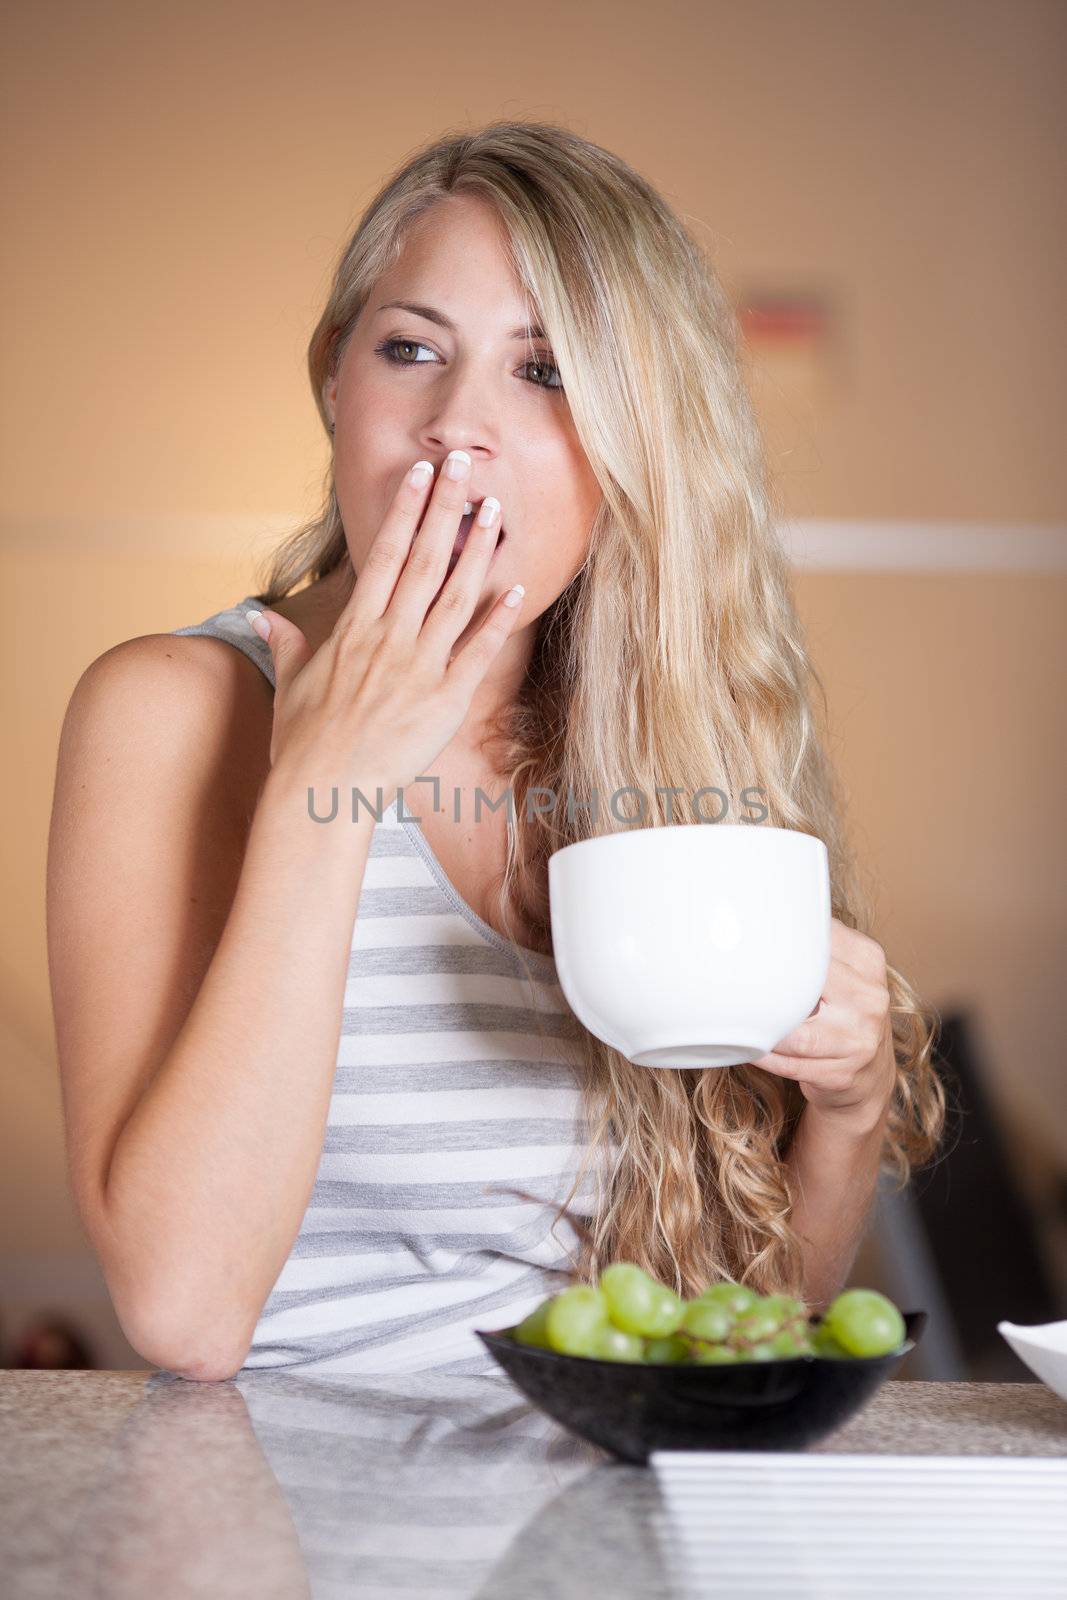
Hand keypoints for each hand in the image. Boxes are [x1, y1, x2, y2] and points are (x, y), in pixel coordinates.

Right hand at [248, 452, 521, 805]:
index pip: (383, 553)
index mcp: (354, 629)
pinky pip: (478, 652)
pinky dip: (498, 618)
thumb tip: (258, 618)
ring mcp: (420, 667)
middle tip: (467, 465)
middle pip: (424, 559)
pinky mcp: (446, 700)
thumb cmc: (304, 743)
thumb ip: (285, 644)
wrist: (323, 792)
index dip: (406, 510)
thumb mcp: (290, 686)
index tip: (422, 474)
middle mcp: (389, 638)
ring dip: (478, 549)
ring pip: (455, 596)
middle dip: (446, 508)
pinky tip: (518, 586)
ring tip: (497, 510)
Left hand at [748, 917, 895, 1125]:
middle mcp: (869, 999)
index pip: (817, 942)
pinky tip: (749, 1047)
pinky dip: (765, 1056)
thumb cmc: (844, 1012)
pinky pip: (791, 1065)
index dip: (776, 945)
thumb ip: (816, 943)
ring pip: (795, 1034)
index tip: (745, 943)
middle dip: (765, 990)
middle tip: (731, 982)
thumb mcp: (846, 969)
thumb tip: (760, 915)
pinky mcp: (843, 1074)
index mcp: (867, 962)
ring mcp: (859, 1040)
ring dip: (762, 1028)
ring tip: (736, 1018)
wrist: (872, 1074)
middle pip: (804, 987)